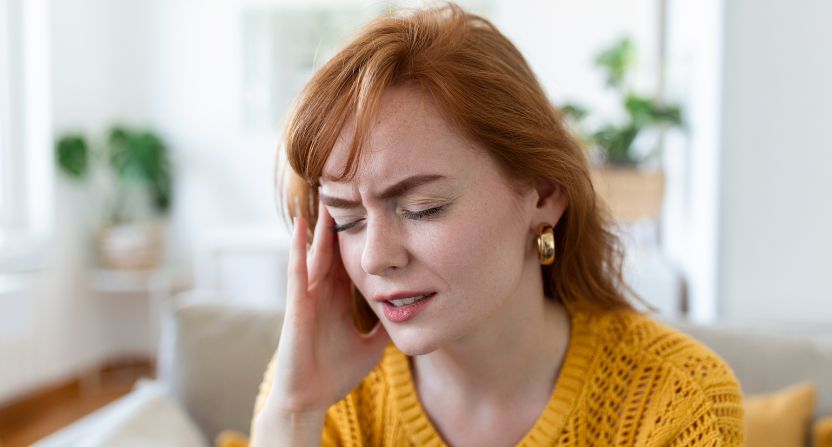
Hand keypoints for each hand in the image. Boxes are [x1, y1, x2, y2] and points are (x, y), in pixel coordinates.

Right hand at [264, 200, 389, 414]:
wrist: (310, 398)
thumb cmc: (335, 373)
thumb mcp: (373, 346)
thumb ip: (388, 327)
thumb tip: (414, 315)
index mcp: (339, 299)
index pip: (350, 260)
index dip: (360, 236)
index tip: (374, 211)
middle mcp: (323, 292)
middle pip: (334, 249)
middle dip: (342, 222)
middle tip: (351, 190)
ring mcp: (308, 296)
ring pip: (316, 252)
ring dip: (322, 226)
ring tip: (328, 195)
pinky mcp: (296, 304)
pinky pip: (297, 270)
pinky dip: (299, 247)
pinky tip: (304, 225)